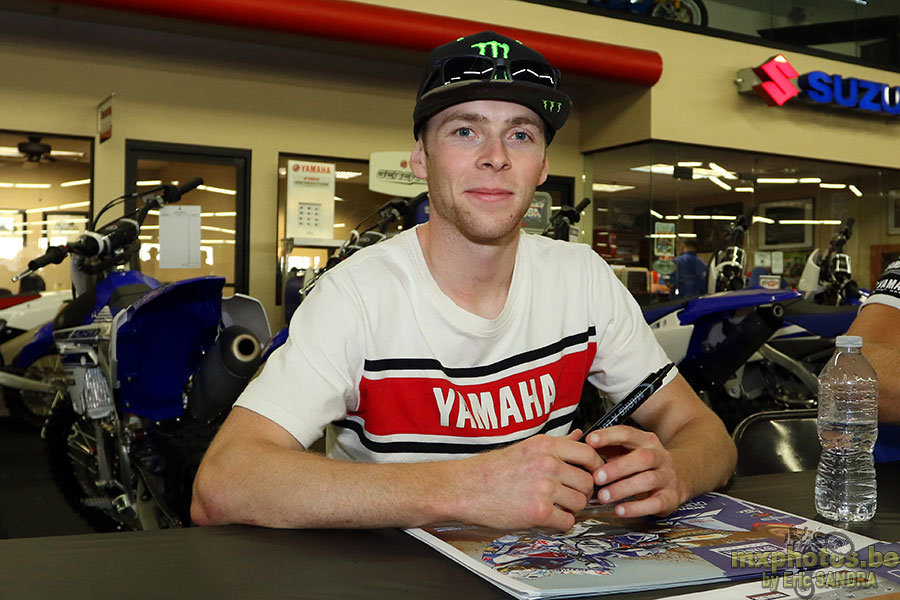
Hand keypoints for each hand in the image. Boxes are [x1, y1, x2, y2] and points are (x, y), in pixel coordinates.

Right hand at [454, 430, 603, 530]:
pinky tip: (548, 518)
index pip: (588, 454)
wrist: (464, 488)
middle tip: (571, 496)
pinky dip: (561, 524)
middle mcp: (548, 463)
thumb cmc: (490, 470)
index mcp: (545, 445)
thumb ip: (556, 444)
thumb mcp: (525, 447)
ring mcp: (544, 487)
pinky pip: (567, 522)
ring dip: (571, 509)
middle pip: (587, 482)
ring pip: (580, 503)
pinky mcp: (539, 511)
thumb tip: (578, 436)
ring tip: (555, 507)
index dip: (595, 467)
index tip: (593, 475)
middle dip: (582, 493)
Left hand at [584, 425, 684, 517]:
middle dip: (617, 468)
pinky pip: (655, 503)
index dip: (608, 436)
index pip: (627, 433)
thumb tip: (581, 445)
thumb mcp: (627, 451)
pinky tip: (620, 510)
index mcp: (646, 440)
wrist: (679, 477)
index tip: (590, 441)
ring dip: (623, 489)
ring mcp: (667, 476)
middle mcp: (659, 456)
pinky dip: (636, 508)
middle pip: (642, 458)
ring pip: (648, 480)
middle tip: (597, 477)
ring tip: (603, 496)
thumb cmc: (643, 465)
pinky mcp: (670, 497)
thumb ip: (607, 448)